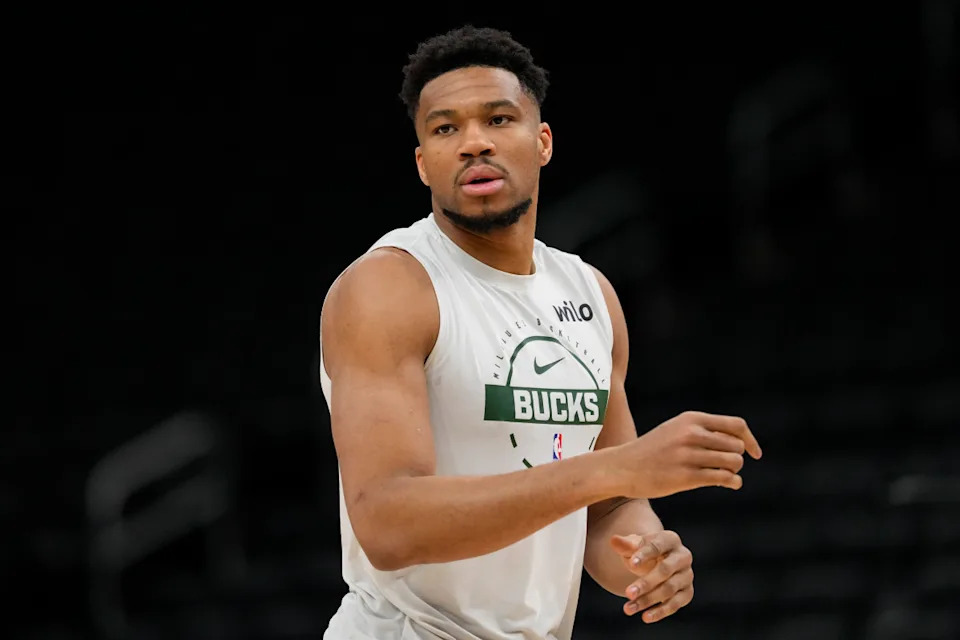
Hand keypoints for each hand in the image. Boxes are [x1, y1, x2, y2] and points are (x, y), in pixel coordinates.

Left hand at [610, 531, 692, 623]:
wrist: (657, 562)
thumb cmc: (644, 552)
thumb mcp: (635, 546)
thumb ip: (625, 545)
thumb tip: (614, 540)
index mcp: (670, 539)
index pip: (657, 547)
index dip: (644, 555)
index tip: (632, 564)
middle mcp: (683, 556)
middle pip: (665, 570)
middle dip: (646, 583)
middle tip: (628, 593)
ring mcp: (687, 575)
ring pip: (669, 589)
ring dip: (648, 600)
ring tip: (629, 608)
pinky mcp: (687, 592)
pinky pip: (676, 604)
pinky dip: (660, 611)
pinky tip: (645, 617)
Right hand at [611, 411, 761, 498]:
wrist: (624, 467)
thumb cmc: (653, 450)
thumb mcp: (676, 430)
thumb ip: (705, 431)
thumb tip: (740, 441)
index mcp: (691, 419)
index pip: (736, 426)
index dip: (750, 440)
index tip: (755, 453)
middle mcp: (691, 434)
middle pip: (737, 446)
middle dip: (737, 458)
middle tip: (726, 466)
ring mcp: (688, 455)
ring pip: (733, 462)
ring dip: (734, 471)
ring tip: (725, 475)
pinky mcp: (686, 477)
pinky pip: (723, 478)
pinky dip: (732, 482)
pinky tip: (728, 484)